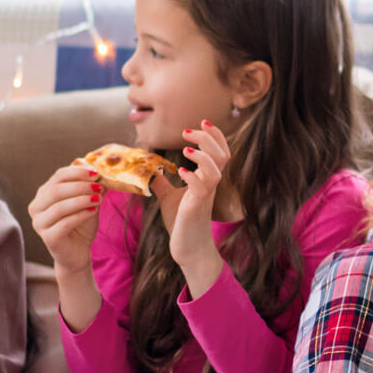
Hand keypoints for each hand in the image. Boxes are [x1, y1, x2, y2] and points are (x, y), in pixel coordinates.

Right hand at [28, 164, 105, 275]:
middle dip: (80, 186)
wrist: (78, 252)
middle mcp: (36, 207)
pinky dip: (81, 215)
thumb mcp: (86, 201)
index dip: (77, 172)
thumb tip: (95, 167)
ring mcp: (39, 223)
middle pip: (56, 190)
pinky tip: (94, 211)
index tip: (96, 173)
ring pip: (60, 207)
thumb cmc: (81, 225)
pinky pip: (64, 223)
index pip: (58, 176)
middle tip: (99, 186)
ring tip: (99, 198)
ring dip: (82, 200)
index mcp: (43, 194)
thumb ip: (87, 186)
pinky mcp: (48, 238)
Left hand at [147, 121, 227, 296]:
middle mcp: (210, 185)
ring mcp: (205, 196)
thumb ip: (162, 182)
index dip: (215, 135)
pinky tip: (179, 171)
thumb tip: (150, 169)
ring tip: (186, 148)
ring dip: (202, 155)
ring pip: (216, 169)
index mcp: (207, 180)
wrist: (189, 250)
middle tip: (187, 131)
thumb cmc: (182, 224)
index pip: (220, 151)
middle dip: (209, 138)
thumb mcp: (169, 197)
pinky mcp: (197, 207)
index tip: (202, 121)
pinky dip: (192, 176)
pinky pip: (202, 187)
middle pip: (222, 154)